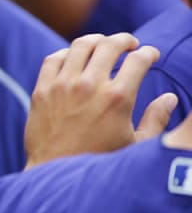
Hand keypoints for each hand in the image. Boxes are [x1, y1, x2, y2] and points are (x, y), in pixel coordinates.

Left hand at [24, 33, 175, 168]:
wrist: (54, 172)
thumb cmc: (98, 161)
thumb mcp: (134, 145)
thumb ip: (156, 120)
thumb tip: (170, 98)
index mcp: (117, 98)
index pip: (138, 60)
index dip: (148, 53)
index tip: (150, 54)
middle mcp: (89, 86)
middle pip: (110, 45)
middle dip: (124, 40)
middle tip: (130, 43)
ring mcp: (62, 86)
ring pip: (80, 46)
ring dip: (96, 41)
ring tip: (103, 44)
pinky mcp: (41, 91)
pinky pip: (52, 59)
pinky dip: (65, 53)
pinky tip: (73, 57)